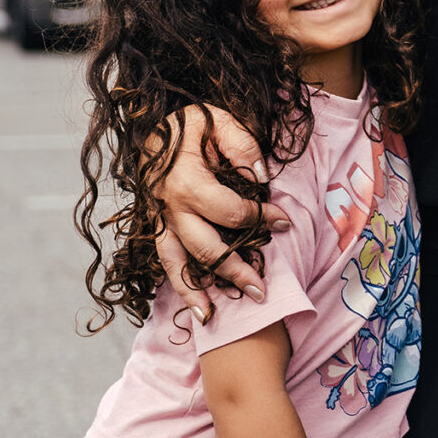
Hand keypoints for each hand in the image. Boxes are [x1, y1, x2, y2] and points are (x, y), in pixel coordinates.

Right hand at [150, 105, 286, 318]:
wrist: (153, 126)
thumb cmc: (192, 123)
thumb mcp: (220, 121)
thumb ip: (243, 146)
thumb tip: (261, 179)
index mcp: (186, 180)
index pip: (231, 211)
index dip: (261, 218)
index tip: (284, 222)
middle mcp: (169, 205)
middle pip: (204, 246)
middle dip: (234, 270)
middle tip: (262, 290)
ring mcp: (159, 218)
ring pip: (176, 261)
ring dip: (196, 289)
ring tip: (213, 316)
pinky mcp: (157, 225)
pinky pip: (165, 258)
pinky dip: (179, 284)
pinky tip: (196, 307)